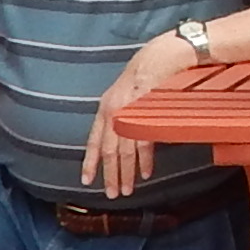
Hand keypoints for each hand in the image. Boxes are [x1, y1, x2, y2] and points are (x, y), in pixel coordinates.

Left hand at [84, 32, 191, 199]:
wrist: (162, 55)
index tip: (86, 180)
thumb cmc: (147, 72)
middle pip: (108, 151)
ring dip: (126, 173)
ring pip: (124, 151)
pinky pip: (143, 143)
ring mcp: (129, 113)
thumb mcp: (125, 93)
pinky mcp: (145, 113)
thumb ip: (120, 114)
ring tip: (127, 190)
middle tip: (112, 194)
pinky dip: (144, 161)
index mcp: (105, 107)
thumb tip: (119, 136)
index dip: (89, 162)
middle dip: (109, 175)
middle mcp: (113, 111)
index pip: (93, 141)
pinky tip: (145, 173)